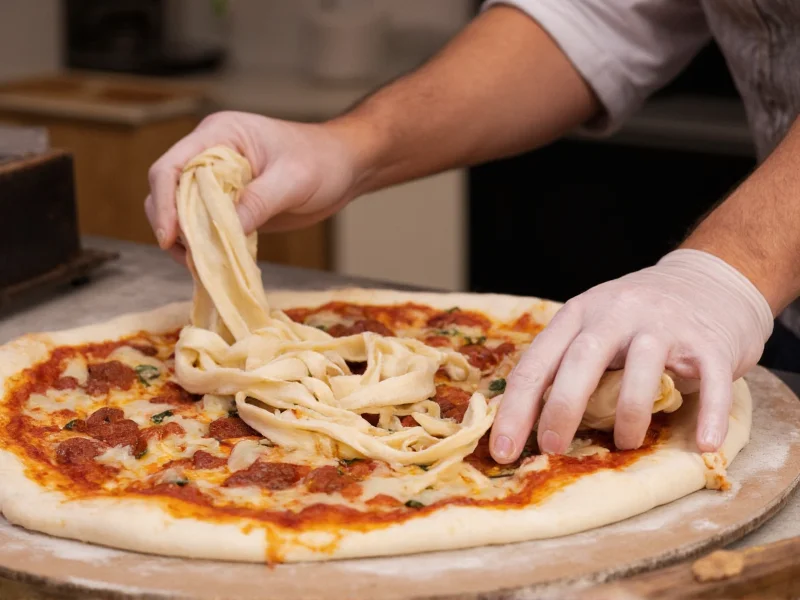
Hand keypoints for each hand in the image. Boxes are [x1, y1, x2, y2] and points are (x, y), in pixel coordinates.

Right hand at [145, 111, 371, 262]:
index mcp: (219, 135)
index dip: (163, 202)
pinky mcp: (229, 204)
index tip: (170, 236)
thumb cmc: (322, 161)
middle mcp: (209, 156)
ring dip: (186, 241)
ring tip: (202, 266)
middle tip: (189, 259)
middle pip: (167, 192)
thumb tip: (226, 229)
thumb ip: (259, 201)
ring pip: (181, 213)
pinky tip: (214, 264)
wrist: (344, 168)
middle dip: (172, 226)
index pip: (171, 166)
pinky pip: (204, 226)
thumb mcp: (293, 179)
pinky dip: (204, 246)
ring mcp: (217, 181)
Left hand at [489, 249, 773, 461]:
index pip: (536, 363)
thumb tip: (530, 426)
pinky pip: (710, 382)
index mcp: (579, 314)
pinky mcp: (709, 342)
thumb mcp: (594, 327)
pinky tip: (702, 444)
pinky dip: (707, 415)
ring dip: (629, 415)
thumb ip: (568, 364)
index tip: (501, 450)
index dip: (515, 409)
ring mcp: (664, 325)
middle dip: (560, 408)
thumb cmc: (639, 318)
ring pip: (641, 371)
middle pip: (581, 361)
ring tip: (624, 444)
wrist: (711, 280)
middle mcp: (617, 313)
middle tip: (550, 448)